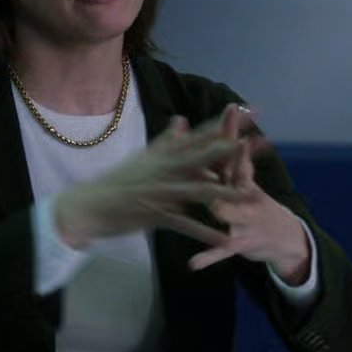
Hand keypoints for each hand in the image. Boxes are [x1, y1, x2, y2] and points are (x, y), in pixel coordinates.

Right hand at [54, 109, 254, 248]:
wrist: (90, 205)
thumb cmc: (118, 181)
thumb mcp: (144, 157)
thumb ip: (167, 140)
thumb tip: (181, 119)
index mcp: (165, 154)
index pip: (199, 135)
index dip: (224, 124)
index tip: (247, 111)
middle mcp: (166, 168)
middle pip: (206, 157)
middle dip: (234, 151)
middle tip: (261, 144)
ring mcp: (163, 192)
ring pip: (201, 190)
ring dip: (228, 193)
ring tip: (253, 195)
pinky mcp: (157, 215)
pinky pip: (187, 225)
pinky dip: (206, 233)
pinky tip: (226, 240)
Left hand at [187, 109, 311, 284]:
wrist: (285, 238)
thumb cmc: (255, 203)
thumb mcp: (245, 180)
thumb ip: (231, 156)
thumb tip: (226, 128)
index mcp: (242, 179)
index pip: (236, 149)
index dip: (233, 128)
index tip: (232, 107)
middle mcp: (246, 196)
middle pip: (237, 176)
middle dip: (235, 159)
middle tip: (234, 144)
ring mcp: (245, 220)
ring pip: (232, 214)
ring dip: (224, 210)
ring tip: (215, 206)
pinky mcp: (240, 243)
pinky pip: (222, 251)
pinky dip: (208, 256)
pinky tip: (192, 263)